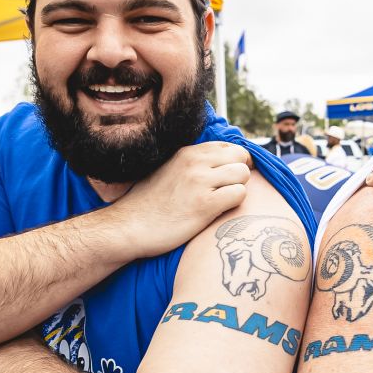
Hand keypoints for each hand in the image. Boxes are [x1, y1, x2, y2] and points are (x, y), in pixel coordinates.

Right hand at [116, 141, 253, 257]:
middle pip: (242, 156)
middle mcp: (195, 162)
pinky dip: (234, 204)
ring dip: (239, 189)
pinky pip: (239, 195)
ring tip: (222, 202)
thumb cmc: (149, 205)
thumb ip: (193, 164)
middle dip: (241, 174)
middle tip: (229, 191)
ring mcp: (200, 181)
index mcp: (187, 152)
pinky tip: (219, 212)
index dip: (235, 162)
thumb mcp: (169, 171)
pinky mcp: (205, 204)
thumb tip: (219, 165)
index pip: (229, 146)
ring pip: (243, 174)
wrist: (128, 226)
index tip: (228, 178)